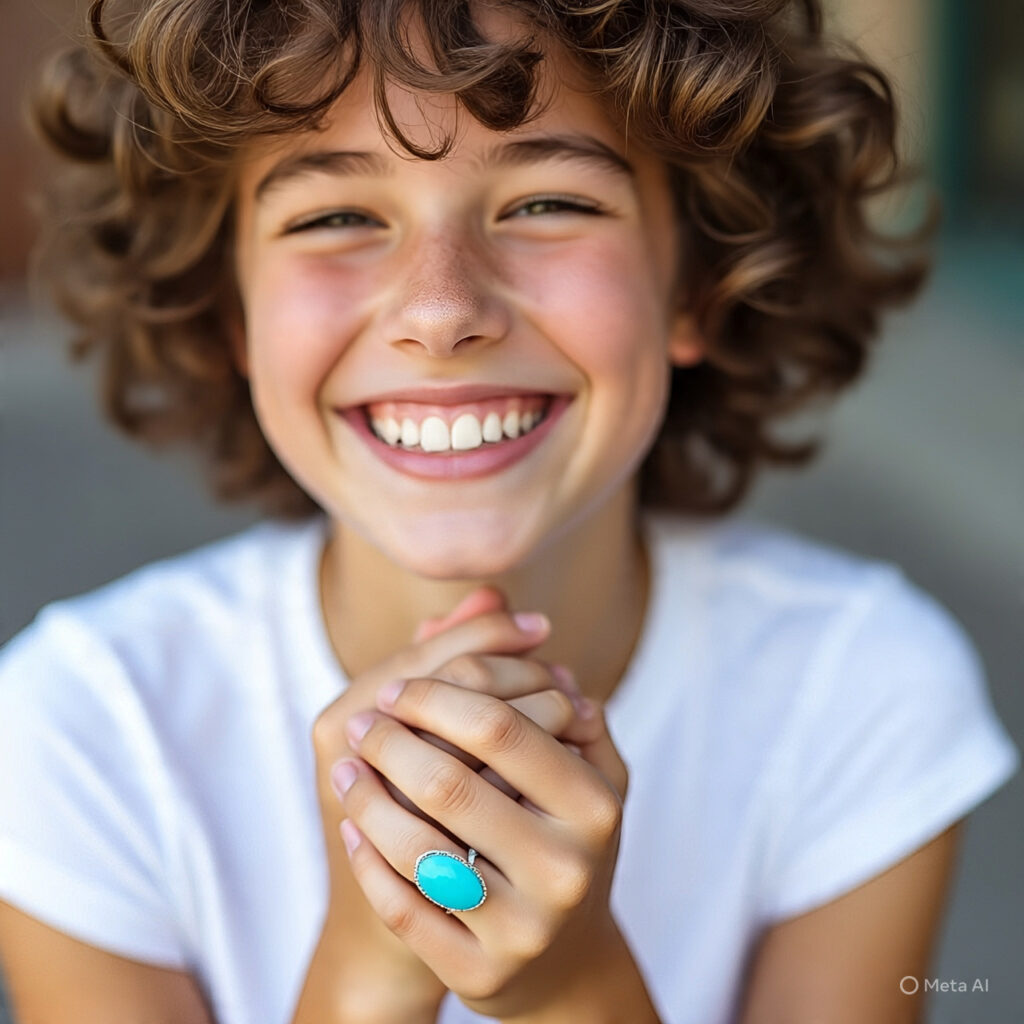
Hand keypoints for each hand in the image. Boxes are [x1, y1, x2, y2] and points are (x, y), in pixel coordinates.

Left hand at [334, 671, 629, 1019]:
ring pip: (416, 849)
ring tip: (345, 767)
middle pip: (449, 781)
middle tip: (361, 724)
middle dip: (389, 740)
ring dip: (364, 797)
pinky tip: (354, 828)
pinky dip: (368, 861)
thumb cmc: (563, 842)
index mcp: (594, 806)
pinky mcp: (479, 975)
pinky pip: (403, 911)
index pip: (500, 726)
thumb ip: (536, 683)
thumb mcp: (575, 768)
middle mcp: (565, 869)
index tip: (400, 688)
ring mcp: (523, 929)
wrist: (562, 962)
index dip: (437, 697)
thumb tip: (492, 605)